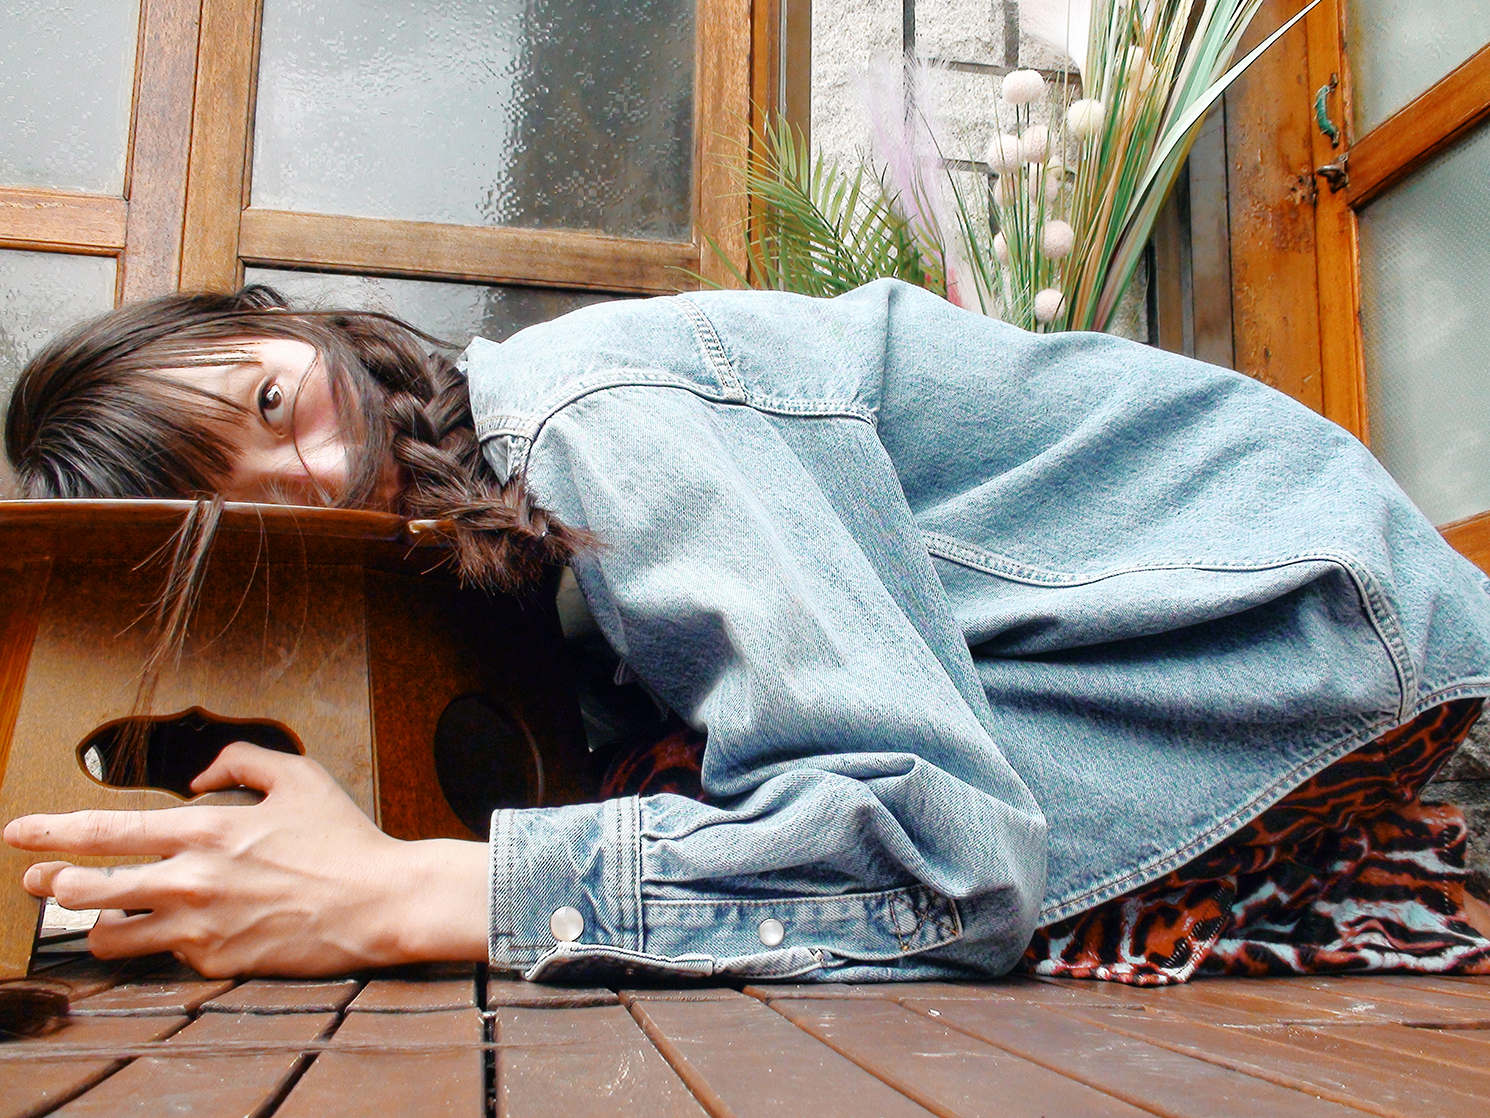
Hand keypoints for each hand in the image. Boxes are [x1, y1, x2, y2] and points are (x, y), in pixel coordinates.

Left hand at [3, 743, 488, 976]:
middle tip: (43, 882)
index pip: (107, 830)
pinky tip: (179, 933)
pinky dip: (165, 943)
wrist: (380, 902)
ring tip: (106, 917)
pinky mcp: (216, 963)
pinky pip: (166, 956)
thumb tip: (195, 781)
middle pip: (87, 890)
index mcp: (207, 829)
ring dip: (99, 926)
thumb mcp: (299, 777)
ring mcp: (200, 927)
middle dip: (53, 884)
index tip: (19, 832)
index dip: (50, 831)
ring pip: (111, 937)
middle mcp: (193, 880)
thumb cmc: (344, 839)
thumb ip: (239, 762)